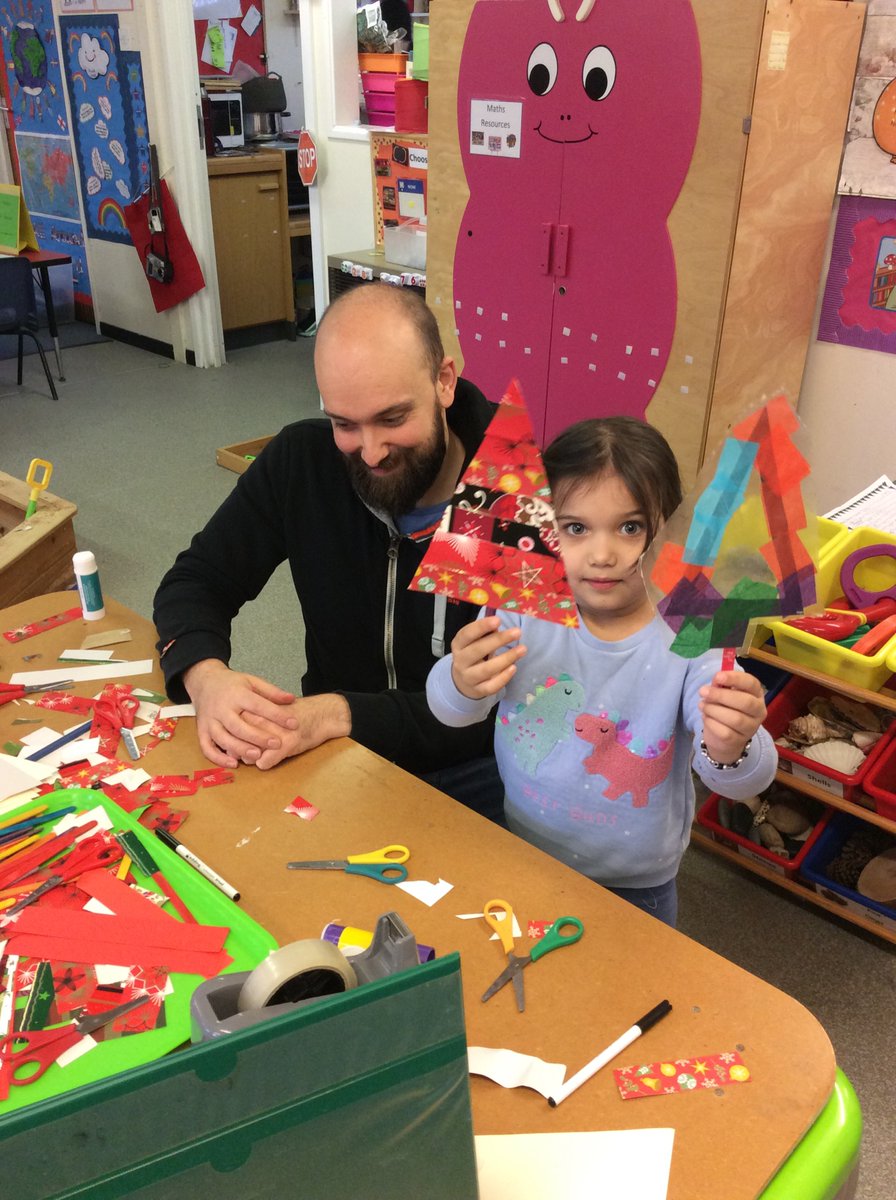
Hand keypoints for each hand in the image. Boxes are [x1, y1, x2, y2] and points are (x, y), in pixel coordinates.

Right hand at [184, 659, 298, 767]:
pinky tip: (234, 763)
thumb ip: (271, 691)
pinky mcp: (201, 730)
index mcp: (236, 694)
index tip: (293, 723)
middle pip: (238, 726)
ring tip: (257, 755)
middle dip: (258, 737)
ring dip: (239, 748)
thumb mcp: (252, 681)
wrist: (204, 682)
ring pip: (222, 738)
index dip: (276, 715)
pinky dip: (218, 757)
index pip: (258, 705)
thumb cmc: (232, 684)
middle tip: (277, 744)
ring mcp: (210, 720)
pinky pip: (206, 747)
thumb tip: (291, 699)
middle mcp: (221, 708)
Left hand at [242, 693, 351, 768]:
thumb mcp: (268, 713)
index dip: (235, 739)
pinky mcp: (286, 744)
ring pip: (248, 755)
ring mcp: (273, 731)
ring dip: (254, 758)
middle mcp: (261, 718)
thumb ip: (249, 724)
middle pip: (238, 744)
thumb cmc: (293, 715)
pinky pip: (263, 763)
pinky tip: (277, 755)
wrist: (322, 714)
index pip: (232, 730)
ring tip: (267, 750)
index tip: (242, 739)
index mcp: (255, 708)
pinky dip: (267, 763)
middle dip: (243, 750)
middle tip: (256, 747)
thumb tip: (228, 746)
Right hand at [450, 616, 524, 699]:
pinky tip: (514, 667)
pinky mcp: (478, 690)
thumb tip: (498, 626)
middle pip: (477, 650)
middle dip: (498, 640)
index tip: (498, 620)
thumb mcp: (475, 642)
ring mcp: (468, 678)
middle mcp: (460, 661)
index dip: (481, 627)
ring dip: (506, 658)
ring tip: (522, 649)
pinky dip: (503, 677)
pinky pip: (491, 686)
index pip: (466, 634)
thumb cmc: (474, 655)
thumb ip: (486, 634)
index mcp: (458, 645)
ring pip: (486, 669)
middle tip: (517, 632)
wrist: (464, 682)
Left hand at [698, 670, 766, 765]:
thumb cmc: (725, 708)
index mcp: (756, 694)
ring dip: (714, 710)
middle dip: (721, 695)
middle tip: (703, 691)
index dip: (735, 678)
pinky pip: (725, 732)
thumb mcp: (724, 693)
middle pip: (745, 702)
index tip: (717, 676)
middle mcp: (759, 711)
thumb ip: (721, 685)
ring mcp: (751, 728)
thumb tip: (716, 680)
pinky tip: (705, 718)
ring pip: (735, 719)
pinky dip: (711, 723)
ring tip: (702, 706)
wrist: (724, 737)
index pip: (751, 683)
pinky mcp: (739, 741)